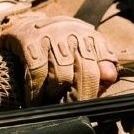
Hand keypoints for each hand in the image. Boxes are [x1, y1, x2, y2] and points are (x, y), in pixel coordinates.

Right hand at [0, 13, 116, 103]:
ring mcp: (51, 34)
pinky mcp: (30, 39)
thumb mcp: (80, 55)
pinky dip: (35, 91)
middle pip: (86, 72)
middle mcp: (74, 32)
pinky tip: (34, 98)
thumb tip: (110, 74)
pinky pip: (37, 72)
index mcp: (90, 37)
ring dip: (55, 93)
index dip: (96, 89)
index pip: (104, 66)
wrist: (23, 25)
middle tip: (67, 108)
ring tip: (50, 98)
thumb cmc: (57, 47)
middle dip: (77, 97)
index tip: (86, 102)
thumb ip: (98, 70)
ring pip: (62, 75)